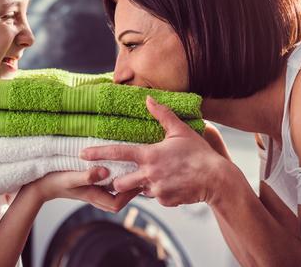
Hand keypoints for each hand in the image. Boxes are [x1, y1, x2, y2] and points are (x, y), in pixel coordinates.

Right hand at [26, 167, 138, 212]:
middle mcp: (96, 196)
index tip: (138, 180)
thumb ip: (87, 176)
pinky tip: (119, 166)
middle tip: (141, 174)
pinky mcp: (91, 185)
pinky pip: (108, 186)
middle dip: (131, 190)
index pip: (118, 203)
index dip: (130, 194)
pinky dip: (116, 179)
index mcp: (94, 197)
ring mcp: (94, 192)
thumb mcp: (71, 177)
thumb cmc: (55, 181)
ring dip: (125, 184)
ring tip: (134, 169)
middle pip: (120, 200)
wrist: (41, 184)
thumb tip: (106, 172)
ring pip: (115, 193)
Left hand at [81, 96, 232, 206]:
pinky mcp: (165, 201)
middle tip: (125, 176)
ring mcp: (156, 190)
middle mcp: (149, 174)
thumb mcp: (180, 131)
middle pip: (120, 183)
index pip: (117, 153)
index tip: (83, 155)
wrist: (217, 179)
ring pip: (138, 191)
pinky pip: (156, 197)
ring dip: (142, 186)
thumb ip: (162, 115)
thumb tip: (148, 99)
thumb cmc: (199, 153)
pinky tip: (173, 183)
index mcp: (149, 155)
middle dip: (118, 181)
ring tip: (159, 176)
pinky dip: (160, 192)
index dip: (98, 153)